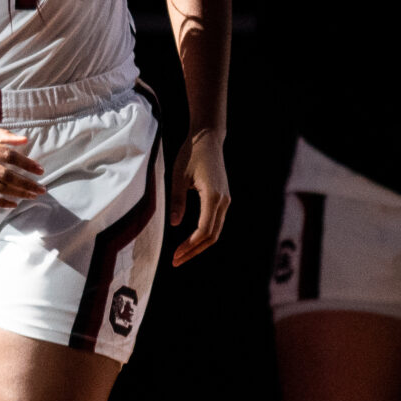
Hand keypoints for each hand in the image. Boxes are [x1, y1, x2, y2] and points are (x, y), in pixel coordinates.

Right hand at [0, 122, 45, 206]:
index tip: (40, 170)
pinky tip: (13, 203)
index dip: (26, 163)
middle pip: (5, 175)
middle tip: (41, 189)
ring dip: (17, 193)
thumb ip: (2, 135)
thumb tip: (25, 141)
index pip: (8, 155)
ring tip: (31, 196)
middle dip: (26, 183)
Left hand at [168, 127, 229, 265]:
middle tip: (176, 261)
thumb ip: (177, 200)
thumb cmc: (190, 154)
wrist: (208, 139)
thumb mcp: (178, 176)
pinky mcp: (223, 198)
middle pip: (212, 236)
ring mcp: (226, 200)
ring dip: (199, 245)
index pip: (204, 230)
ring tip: (181, 254)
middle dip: (194, 251)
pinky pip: (216, 223)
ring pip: (215, 231)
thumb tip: (174, 224)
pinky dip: (204, 235)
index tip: (175, 255)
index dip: (190, 246)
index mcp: (213, 196)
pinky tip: (190, 241)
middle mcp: (224, 201)